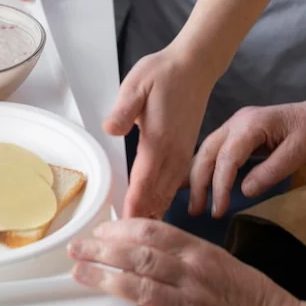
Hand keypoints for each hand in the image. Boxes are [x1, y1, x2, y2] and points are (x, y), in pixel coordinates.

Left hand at [69, 218, 299, 305]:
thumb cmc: (243, 288)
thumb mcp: (214, 255)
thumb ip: (179, 248)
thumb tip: (138, 240)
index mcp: (198, 250)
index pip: (151, 230)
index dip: (120, 228)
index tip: (99, 231)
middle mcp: (192, 273)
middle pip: (138, 255)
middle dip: (102, 250)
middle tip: (77, 248)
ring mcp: (191, 305)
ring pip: (141, 287)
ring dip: (105, 279)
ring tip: (81, 274)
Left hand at [104, 46, 215, 218]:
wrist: (194, 66)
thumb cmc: (162, 73)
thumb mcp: (137, 85)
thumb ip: (124, 109)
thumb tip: (111, 129)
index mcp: (159, 139)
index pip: (144, 180)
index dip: (134, 204)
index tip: (124, 226)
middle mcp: (173, 150)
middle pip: (157, 191)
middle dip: (144, 214)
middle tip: (129, 239)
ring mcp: (183, 149)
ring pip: (169, 188)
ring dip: (156, 207)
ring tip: (144, 230)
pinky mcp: (187, 146)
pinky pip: (178, 178)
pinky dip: (168, 195)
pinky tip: (162, 203)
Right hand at [188, 101, 305, 217]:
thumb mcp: (299, 153)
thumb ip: (271, 171)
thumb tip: (244, 192)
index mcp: (251, 124)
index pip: (227, 157)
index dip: (220, 185)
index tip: (218, 210)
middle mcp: (237, 121)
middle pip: (208, 151)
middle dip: (199, 182)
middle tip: (195, 211)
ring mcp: (234, 124)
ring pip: (206, 149)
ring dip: (196, 176)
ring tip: (193, 204)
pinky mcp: (236, 132)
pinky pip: (214, 150)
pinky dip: (203, 167)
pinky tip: (195, 183)